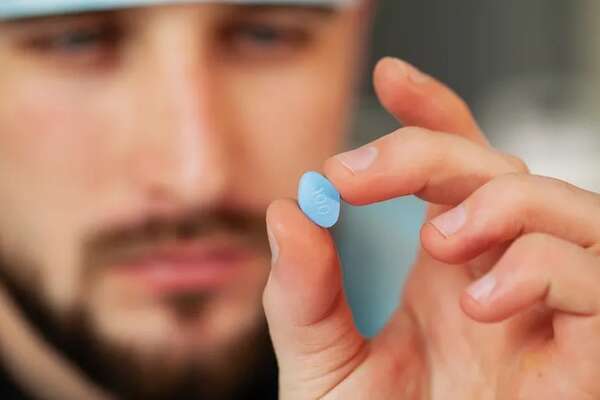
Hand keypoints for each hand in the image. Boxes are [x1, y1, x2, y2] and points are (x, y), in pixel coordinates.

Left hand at [263, 57, 599, 398]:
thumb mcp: (319, 363)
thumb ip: (300, 292)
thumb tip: (288, 211)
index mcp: (437, 266)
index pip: (450, 165)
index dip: (431, 114)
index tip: (391, 79)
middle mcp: (495, 274)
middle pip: (496, 166)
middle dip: (433, 150)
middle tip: (363, 171)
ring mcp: (545, 311)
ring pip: (569, 205)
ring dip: (502, 201)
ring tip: (439, 237)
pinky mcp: (585, 354)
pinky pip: (599, 281)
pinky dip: (545, 269)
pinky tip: (482, 298)